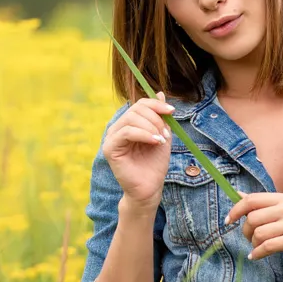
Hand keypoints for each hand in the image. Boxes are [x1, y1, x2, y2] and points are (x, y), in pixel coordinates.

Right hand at [104, 91, 174, 206]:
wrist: (150, 188)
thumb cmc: (155, 164)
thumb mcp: (162, 136)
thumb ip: (161, 117)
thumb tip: (160, 92)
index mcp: (130, 124)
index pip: (140, 104)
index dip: (156, 104)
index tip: (172, 111)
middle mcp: (118, 128)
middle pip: (136, 108)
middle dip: (155, 117)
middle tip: (165, 133)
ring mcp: (112, 137)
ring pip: (131, 118)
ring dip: (151, 126)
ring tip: (161, 140)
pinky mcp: (110, 148)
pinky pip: (126, 132)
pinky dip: (143, 134)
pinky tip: (155, 142)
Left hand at [225, 193, 282, 271]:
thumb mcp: (282, 213)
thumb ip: (261, 204)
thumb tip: (238, 194)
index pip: (252, 200)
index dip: (236, 210)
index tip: (228, 221)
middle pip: (253, 218)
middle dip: (246, 232)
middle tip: (250, 239)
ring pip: (259, 233)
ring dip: (253, 244)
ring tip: (258, 247)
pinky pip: (268, 246)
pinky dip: (258, 253)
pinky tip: (256, 256)